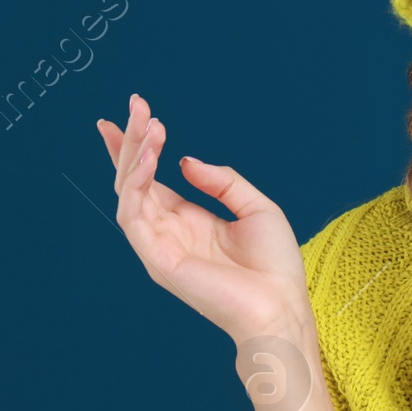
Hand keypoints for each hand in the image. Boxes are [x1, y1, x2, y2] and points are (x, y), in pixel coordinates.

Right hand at [97, 93, 310, 344]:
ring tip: (148, 125)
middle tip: (135, 104)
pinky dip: (136, 183)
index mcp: (187, 220)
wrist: (282, 306)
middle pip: (134, 179)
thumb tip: (185, 161)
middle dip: (130, 141)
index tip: (133, 113)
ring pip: (129, 192)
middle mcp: (168, 231)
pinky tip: (149, 158)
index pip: (150, 179)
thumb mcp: (256, 207)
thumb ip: (222, 181)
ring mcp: (159, 246)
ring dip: (134, 155)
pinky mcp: (157, 259)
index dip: (136, 148)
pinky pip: (134, 215)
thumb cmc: (274, 266)